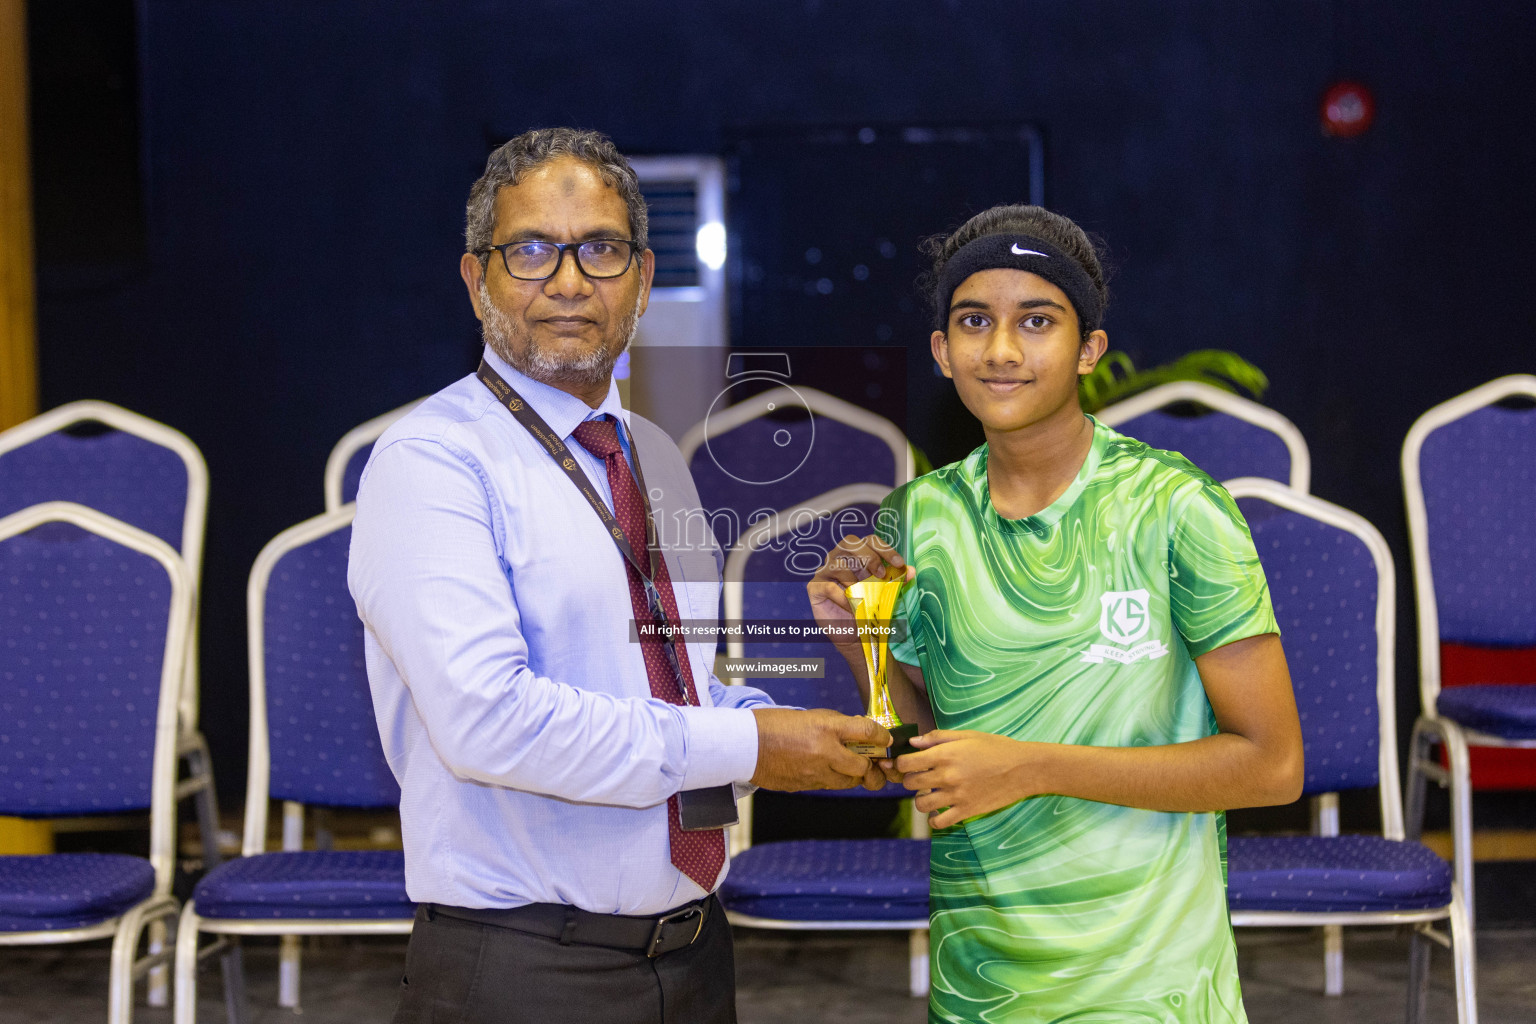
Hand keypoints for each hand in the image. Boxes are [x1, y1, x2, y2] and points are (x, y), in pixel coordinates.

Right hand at [751, 708, 890, 791]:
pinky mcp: (805, 786)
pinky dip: (831, 779)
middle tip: (870, 761)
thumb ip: (836, 726)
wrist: (744, 744)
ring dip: (853, 775)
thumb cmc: (774, 724)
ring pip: (848, 782)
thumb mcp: (810, 716)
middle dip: (870, 766)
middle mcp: (825, 752)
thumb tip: (858, 735)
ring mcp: (815, 773)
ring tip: (848, 766)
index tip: (884, 740)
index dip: (882, 737)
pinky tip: (823, 769)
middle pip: (863, 767)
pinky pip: (827, 786)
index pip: (868, 733)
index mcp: (826, 728)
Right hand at [806, 534, 914, 650]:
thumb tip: (910, 571)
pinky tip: (853, 608)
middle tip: (880, 574)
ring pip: (838, 564)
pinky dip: (844, 598)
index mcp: (856, 554)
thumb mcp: (886, 593)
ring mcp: (824, 571)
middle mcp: (838, 557)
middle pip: (850, 543)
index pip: (869, 541)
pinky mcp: (815, 587)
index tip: (899, 564)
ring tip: (865, 596)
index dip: (885, 549)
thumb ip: (896, 581)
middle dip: (868, 556)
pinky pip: (829, 587)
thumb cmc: (869, 609)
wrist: (855, 634)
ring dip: (855, 581)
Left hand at [895, 730, 1047, 828]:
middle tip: (920, 776)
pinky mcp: (966, 811)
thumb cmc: (996, 748)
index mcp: (944, 755)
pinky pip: (939, 822)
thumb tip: (914, 742)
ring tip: (930, 793)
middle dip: (910, 779)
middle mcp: (946, 776)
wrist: (1023, 769)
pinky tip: (939, 810)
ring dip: (921, 798)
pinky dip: (934, 818)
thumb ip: (937, 738)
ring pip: (920, 804)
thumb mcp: (967, 736)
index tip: (908, 763)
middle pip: (910, 783)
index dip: (901, 763)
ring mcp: (955, 796)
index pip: (906, 763)